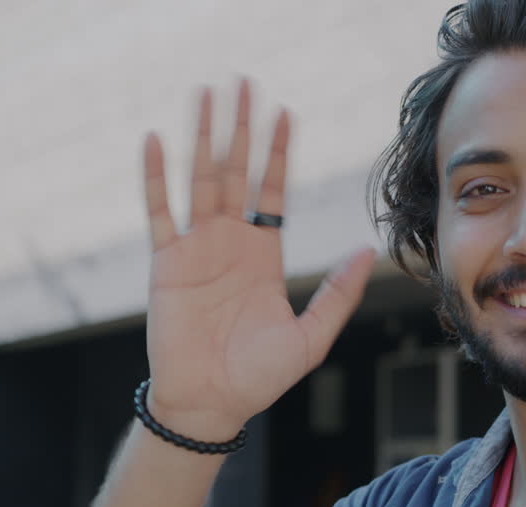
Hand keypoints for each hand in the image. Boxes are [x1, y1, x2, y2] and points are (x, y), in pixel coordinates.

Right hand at [141, 80, 374, 437]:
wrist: (212, 403)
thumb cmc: (260, 377)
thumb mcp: (311, 336)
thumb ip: (337, 294)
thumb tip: (369, 251)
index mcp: (264, 254)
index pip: (271, 190)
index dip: (278, 153)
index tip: (285, 113)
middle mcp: (229, 243)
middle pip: (236, 172)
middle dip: (241, 129)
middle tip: (242, 83)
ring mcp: (196, 249)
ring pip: (199, 180)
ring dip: (201, 137)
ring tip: (205, 95)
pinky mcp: (166, 263)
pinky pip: (159, 212)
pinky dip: (156, 178)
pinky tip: (157, 142)